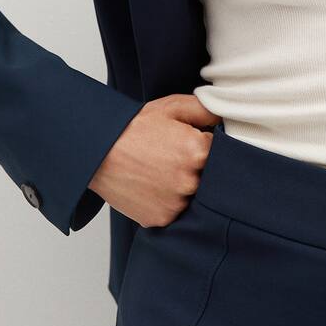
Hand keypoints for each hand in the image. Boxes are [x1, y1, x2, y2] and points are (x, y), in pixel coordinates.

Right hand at [88, 93, 222, 227]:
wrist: (98, 152)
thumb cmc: (134, 128)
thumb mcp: (171, 107)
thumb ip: (205, 109)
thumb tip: (227, 117)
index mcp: (198, 150)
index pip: (222, 153)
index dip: (207, 148)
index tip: (193, 145)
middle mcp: (191, 179)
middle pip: (209, 177)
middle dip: (197, 168)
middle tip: (174, 159)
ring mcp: (176, 202)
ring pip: (193, 196)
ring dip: (183, 187)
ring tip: (162, 172)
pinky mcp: (162, 218)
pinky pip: (175, 211)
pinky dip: (168, 202)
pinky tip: (154, 186)